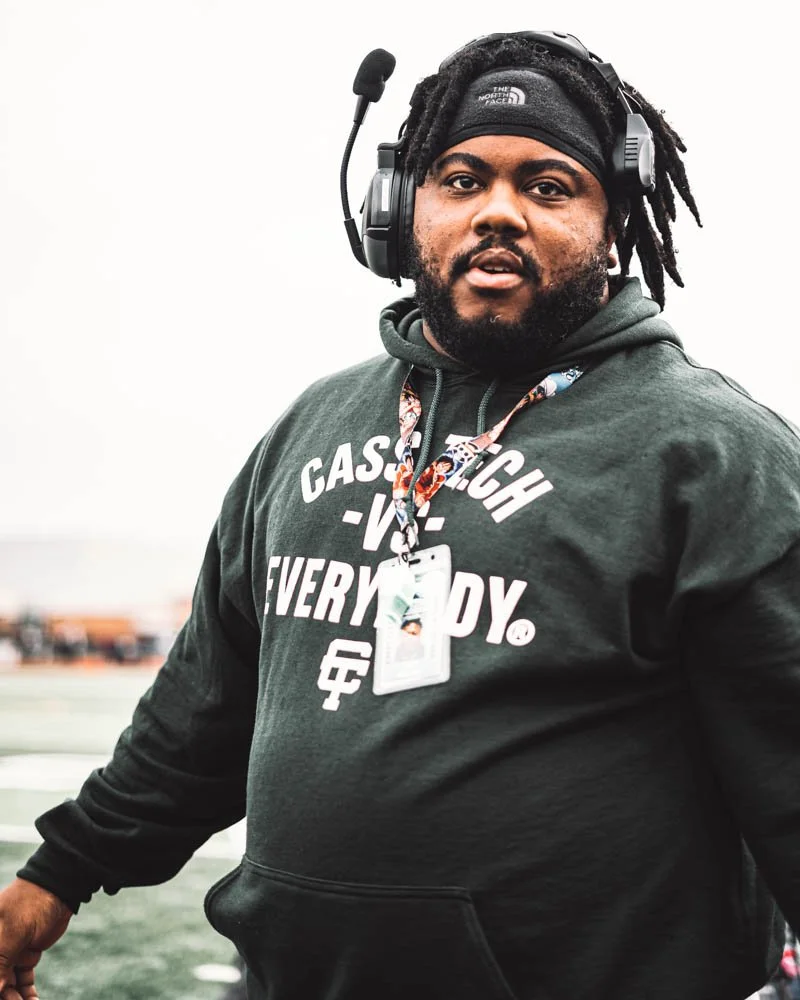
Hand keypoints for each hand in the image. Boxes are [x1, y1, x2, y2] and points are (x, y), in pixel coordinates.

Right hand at [0, 878, 72, 998]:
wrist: (58, 888)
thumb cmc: (30, 904)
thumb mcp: (12, 933)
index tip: (4, 993)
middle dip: (6, 995)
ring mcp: (8, 952)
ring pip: (8, 984)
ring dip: (15, 998)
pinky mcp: (24, 954)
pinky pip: (21, 979)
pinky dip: (26, 992)